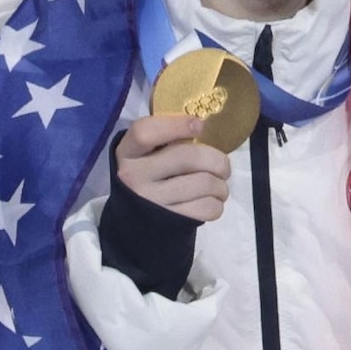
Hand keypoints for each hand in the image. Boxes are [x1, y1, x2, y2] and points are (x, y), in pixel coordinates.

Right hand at [109, 110, 232, 224]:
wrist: (133, 224)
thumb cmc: (146, 178)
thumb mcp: (143, 155)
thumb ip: (163, 140)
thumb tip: (201, 126)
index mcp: (127, 153)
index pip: (145, 132)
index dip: (176, 125)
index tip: (198, 125)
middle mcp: (134, 177)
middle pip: (188, 157)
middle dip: (217, 160)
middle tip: (223, 167)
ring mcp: (151, 201)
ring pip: (204, 183)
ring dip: (221, 185)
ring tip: (218, 186)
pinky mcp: (169, 223)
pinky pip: (207, 208)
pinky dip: (217, 204)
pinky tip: (211, 202)